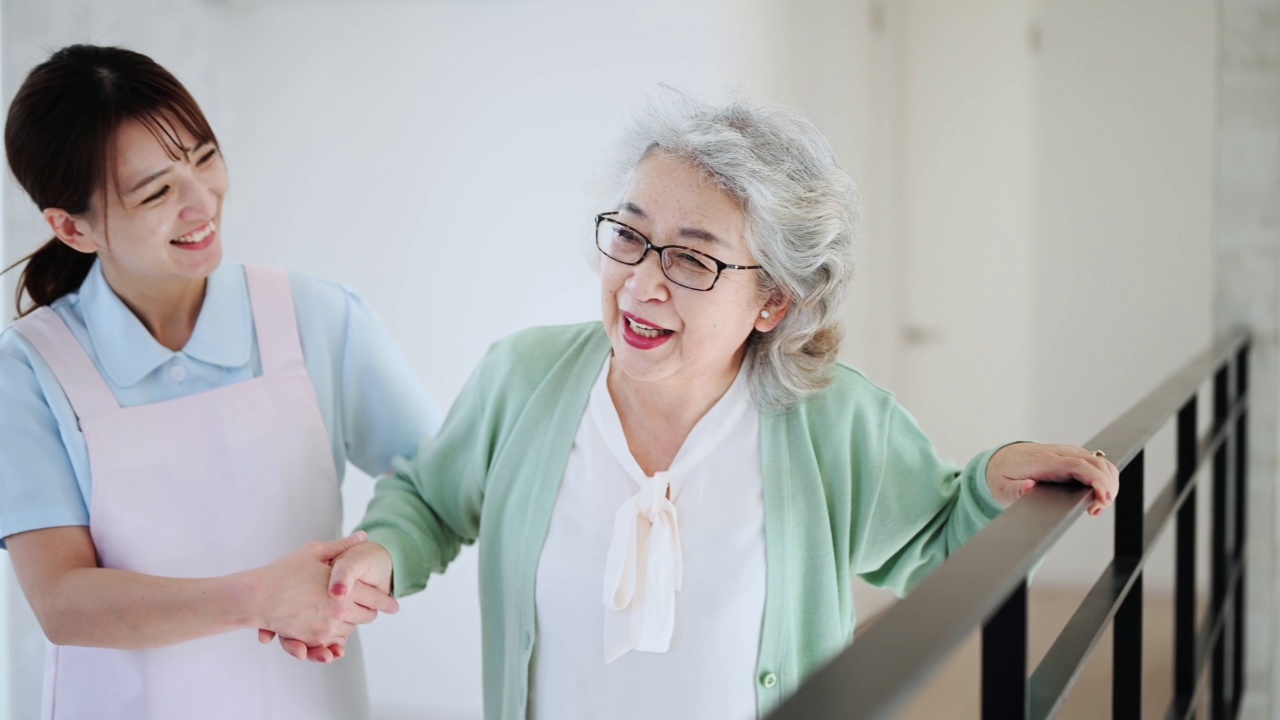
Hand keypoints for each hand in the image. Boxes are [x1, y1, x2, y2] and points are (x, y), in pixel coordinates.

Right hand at [249, 531, 397, 652]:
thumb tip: (363, 536)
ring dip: (353, 622)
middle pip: (367, 617)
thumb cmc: (284, 571)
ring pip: (351, 630)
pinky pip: (334, 640)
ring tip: (353, 613)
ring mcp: (326, 628)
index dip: (387, 602)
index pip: (376, 598)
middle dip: (371, 611)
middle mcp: (339, 612)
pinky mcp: (312, 640)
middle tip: (373, 607)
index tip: (395, 606)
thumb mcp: (314, 552)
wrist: (257, 596)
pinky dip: (338, 634)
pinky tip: (335, 622)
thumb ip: (342, 547)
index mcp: (345, 591)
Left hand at [986, 443, 1118, 514]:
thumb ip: (1015, 490)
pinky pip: (1096, 463)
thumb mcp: (1002, 488)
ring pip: (1100, 462)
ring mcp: (1067, 453)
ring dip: (1108, 483)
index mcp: (1043, 462)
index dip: (1097, 481)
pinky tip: (1098, 495)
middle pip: (1096, 463)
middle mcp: (1059, 454)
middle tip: (1097, 509)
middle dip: (1107, 486)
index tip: (1103, 499)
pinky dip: (1104, 478)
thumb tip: (1029, 487)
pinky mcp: (1071, 456)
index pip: (1078, 465)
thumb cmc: (1004, 475)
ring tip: (1098, 505)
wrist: (1000, 459)